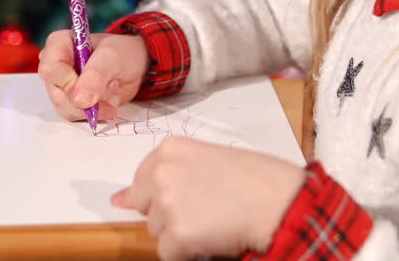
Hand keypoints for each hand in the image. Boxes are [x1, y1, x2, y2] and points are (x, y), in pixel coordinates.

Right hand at [37, 30, 147, 122]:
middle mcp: (55, 66)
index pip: (50, 69)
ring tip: (112, 91)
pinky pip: (76, 116)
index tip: (90, 88)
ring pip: (66, 108)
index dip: (68, 83)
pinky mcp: (69, 102)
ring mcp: (61, 86)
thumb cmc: (121, 52)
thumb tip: (80, 99)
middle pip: (57, 93)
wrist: (134, 65)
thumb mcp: (112, 57)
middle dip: (86, 100)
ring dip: (94, 107)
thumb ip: (96, 75)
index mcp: (59, 45)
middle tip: (111, 90)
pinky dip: (95, 113)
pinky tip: (108, 102)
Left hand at [110, 137, 305, 259]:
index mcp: (171, 149)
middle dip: (169, 215)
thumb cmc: (258, 179)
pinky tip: (213, 239)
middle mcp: (161, 172)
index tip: (167, 204)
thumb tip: (118, 200)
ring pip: (157, 232)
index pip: (142, 178)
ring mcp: (167, 204)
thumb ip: (170, 174)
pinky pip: (169, 254)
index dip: (157, 195)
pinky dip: (187, 254)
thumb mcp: (209, 161)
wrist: (279, 201)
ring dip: (180, 235)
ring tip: (215, 222)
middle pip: (146, 207)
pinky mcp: (177, 234)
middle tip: (205, 212)